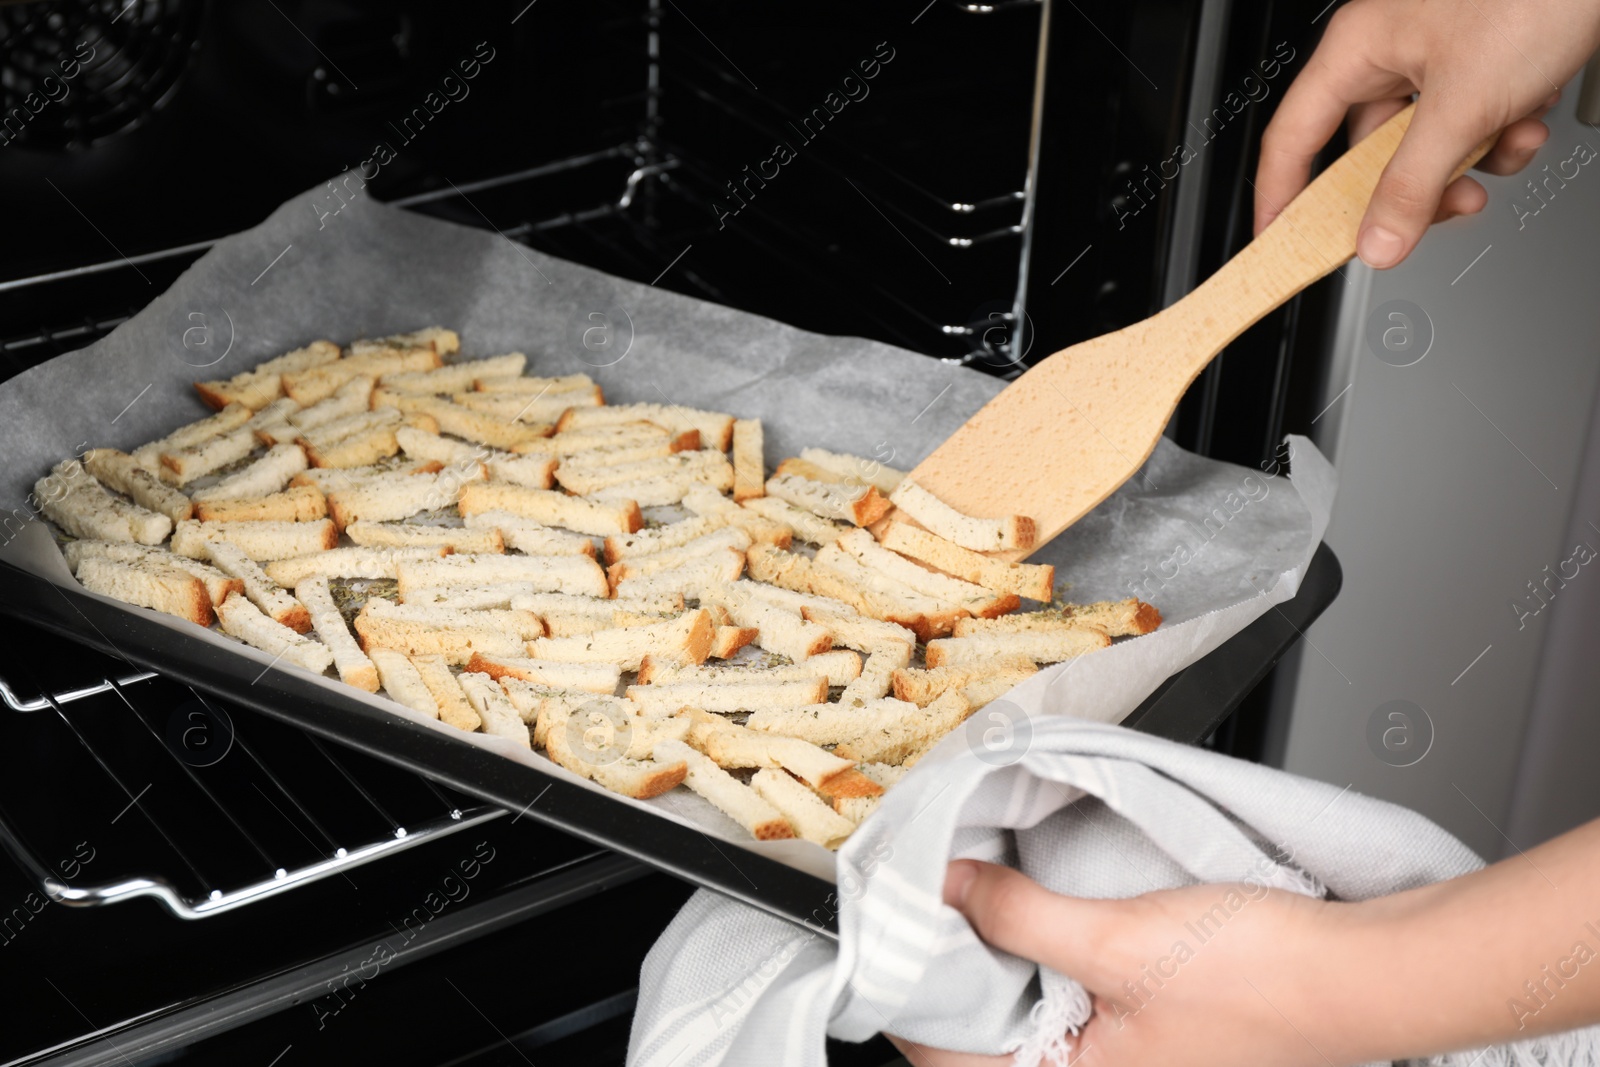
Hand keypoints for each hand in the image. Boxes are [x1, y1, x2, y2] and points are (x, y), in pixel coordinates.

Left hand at [888, 860, 1362, 1066]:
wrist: (1364, 976)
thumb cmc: (1264, 980)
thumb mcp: (1118, 938)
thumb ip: (1020, 916)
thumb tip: (948, 889)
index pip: (951, 1061)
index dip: (910, 993)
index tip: (892, 930)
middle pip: (986, 1039)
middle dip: (954, 971)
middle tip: (930, 903)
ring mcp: (1127, 1065)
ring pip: (1028, 1019)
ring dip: (1000, 962)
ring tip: (978, 900)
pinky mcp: (1150, 1037)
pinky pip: (1071, 1007)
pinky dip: (1045, 962)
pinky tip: (1042, 917)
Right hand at [1253, 0, 1599, 267]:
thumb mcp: (1463, 105)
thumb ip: (1413, 185)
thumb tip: (1377, 241)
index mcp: (1357, 49)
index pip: (1293, 140)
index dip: (1280, 196)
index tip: (1278, 242)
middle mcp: (1388, 51)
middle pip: (1370, 153)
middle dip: (1413, 187)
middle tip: (1428, 216)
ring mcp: (1435, 57)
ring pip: (1428, 146)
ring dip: (1471, 162)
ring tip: (1507, 145)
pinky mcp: (1479, 62)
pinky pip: (1470, 126)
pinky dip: (1502, 136)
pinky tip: (1528, 119)